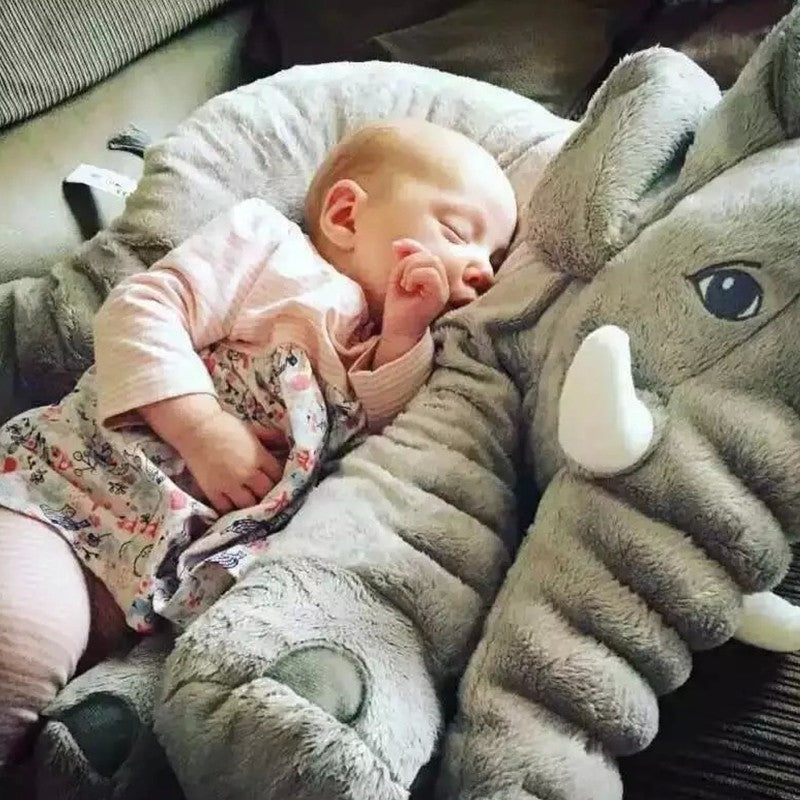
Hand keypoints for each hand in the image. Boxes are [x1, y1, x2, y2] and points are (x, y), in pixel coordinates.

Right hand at [180, 409, 285, 513]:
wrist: (195, 428)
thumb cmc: (225, 426)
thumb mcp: (252, 430)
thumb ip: (269, 438)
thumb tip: (285, 442)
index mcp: (259, 457)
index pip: (277, 475)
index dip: (279, 480)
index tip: (278, 482)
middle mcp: (247, 473)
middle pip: (266, 492)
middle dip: (269, 494)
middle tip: (268, 496)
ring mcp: (229, 484)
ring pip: (248, 504)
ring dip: (252, 505)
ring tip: (253, 505)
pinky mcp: (212, 491)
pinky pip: (226, 509)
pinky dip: (231, 511)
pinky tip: (235, 510)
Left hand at [375, 240, 448, 366]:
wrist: (398, 330)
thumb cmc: (399, 307)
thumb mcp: (399, 277)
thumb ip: (403, 260)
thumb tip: (397, 243)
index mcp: (435, 277)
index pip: (428, 253)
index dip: (412, 246)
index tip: (395, 248)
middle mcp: (443, 282)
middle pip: (430, 256)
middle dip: (409, 262)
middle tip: (402, 281)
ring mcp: (443, 289)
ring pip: (431, 262)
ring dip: (410, 270)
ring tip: (405, 285)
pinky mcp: (439, 296)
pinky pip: (430, 274)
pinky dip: (414, 276)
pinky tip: (408, 288)